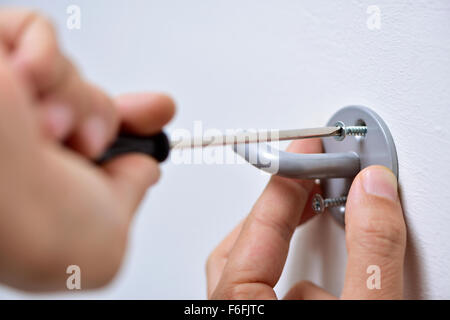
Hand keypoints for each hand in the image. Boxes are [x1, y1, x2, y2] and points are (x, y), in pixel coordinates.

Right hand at [0, 9, 174, 290]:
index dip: (126, 125)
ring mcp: (3, 102)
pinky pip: (35, 30)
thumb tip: (144, 169)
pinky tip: (25, 84)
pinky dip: (44, 56)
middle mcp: (19, 143)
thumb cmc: (37, 228)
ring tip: (51, 129)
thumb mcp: (107, 239)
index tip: (158, 111)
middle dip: (101, 116)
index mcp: (39, 183)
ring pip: (68, 74)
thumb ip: (129, 199)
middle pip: (83, 103)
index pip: (89, 139)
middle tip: (91, 141)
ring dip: (76, 100)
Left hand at [207, 139, 405, 298]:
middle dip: (276, 214)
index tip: (305, 151)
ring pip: (249, 277)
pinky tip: (334, 296)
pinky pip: (264, 299)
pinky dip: (294, 288)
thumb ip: (370, 254)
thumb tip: (372, 192)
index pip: (258, 229)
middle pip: (237, 250)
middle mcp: (231, 315)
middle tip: (307, 187)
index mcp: (239, 308)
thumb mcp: (365, 311)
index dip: (285, 183)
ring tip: (325, 236)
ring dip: (287, 257)